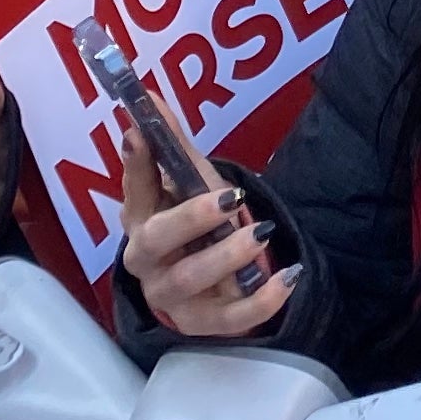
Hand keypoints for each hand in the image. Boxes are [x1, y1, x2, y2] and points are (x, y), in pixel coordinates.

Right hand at [118, 132, 291, 340]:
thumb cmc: (195, 224)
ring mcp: (170, 296)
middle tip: (230, 200)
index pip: (134, 189)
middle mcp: (147, 260)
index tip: (138, 133)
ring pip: (190, 280)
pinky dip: (260, 302)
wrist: (209, 282)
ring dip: (227, 257)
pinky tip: (286, 277)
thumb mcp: (189, 182)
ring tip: (261, 235)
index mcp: (141, 219)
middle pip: (158, 240)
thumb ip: (172, 143)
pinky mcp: (200, 324)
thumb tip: (149, 95)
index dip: (135, 164)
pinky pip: (228, 320)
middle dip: (191, 218)